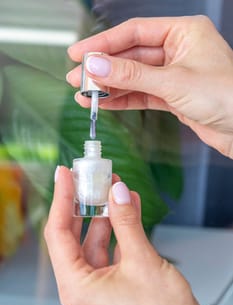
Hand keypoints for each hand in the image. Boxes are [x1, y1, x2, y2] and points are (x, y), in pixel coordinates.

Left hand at [44, 166, 223, 304]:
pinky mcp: (111, 291)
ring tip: (115, 192)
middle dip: (85, 206)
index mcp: (76, 289)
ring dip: (106, 218)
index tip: (64, 176)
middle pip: (74, 239)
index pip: (58, 234)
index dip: (62, 200)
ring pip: (94, 246)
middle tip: (90, 181)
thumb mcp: (143, 259)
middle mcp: (80, 293)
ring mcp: (95, 293)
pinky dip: (116, 234)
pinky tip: (127, 213)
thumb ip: (126, 221)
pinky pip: (108, 256)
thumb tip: (117, 193)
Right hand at [67, 15, 232, 158]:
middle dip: (104, 68)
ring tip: (86, 94)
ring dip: (110, 86)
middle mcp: (178, 51)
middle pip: (131, 56)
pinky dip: (124, 99)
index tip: (80, 52)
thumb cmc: (227, 96)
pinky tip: (106, 103)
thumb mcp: (173, 82)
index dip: (104, 42)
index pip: (135, 32)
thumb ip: (133, 75)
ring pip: (135, 77)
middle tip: (78, 77)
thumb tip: (98, 66)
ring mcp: (174, 75)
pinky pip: (142, 94)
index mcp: (183, 33)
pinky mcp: (173, 96)